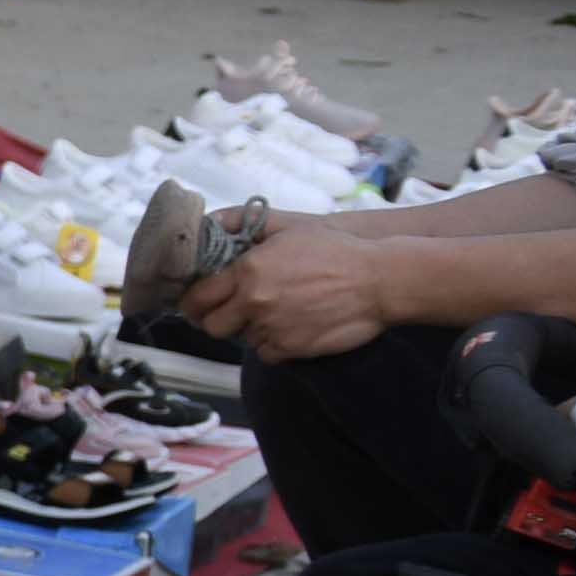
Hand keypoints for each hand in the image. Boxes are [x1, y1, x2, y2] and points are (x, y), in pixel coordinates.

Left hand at [183, 216, 405, 360]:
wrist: (381, 280)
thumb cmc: (338, 250)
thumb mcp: (290, 228)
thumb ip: (246, 226)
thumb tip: (211, 222)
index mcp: (247, 271)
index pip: (197, 297)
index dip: (194, 302)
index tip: (199, 302)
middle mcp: (253, 301)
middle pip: (212, 325)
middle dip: (219, 319)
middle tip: (232, 312)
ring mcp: (271, 327)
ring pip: (241, 339)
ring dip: (251, 330)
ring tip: (275, 313)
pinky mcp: (291, 348)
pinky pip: (266, 353)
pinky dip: (274, 344)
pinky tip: (291, 328)